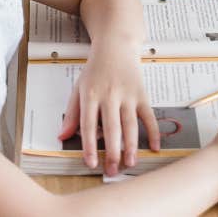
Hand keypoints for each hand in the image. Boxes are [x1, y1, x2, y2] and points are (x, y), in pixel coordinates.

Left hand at [57, 42, 159, 176]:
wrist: (115, 46)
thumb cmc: (95, 69)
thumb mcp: (79, 87)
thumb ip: (72, 113)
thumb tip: (62, 136)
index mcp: (90, 94)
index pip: (88, 124)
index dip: (89, 145)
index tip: (90, 163)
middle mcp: (109, 94)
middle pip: (112, 127)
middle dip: (112, 151)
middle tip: (112, 171)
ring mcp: (127, 94)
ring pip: (130, 124)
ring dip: (131, 146)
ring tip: (130, 163)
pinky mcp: (142, 93)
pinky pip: (149, 115)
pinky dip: (154, 132)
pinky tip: (155, 147)